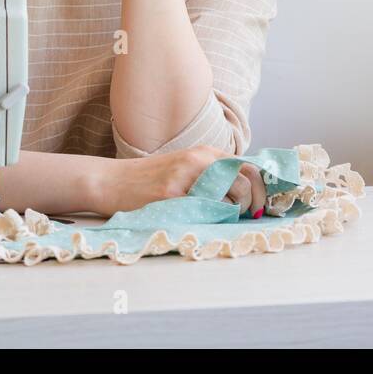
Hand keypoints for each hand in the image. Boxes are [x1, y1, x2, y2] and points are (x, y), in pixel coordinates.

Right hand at [100, 145, 267, 216]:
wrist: (112, 181)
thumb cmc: (151, 179)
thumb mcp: (185, 167)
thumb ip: (213, 174)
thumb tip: (247, 195)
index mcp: (205, 152)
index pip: (248, 166)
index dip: (260, 188)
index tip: (260, 206)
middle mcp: (198, 160)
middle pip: (243, 181)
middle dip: (251, 204)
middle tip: (245, 217)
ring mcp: (184, 176)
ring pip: (228, 196)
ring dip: (233, 213)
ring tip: (222, 219)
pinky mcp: (171, 194)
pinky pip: (204, 209)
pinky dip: (211, 219)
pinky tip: (203, 221)